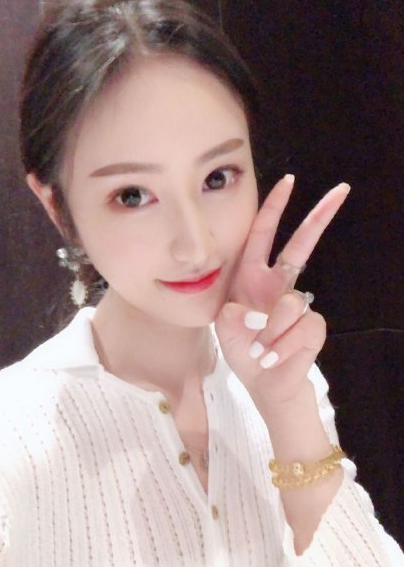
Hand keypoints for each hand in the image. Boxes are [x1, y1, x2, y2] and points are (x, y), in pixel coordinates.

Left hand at [214, 175, 349, 407]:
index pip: (263, 236)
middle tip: (341, 189)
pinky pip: (302, 329)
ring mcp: (299, 304)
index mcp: (252, 277)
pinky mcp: (314, 326)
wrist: (264, 384)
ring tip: (260, 352)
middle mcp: (279, 285)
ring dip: (270, 334)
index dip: (274, 209)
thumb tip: (248, 311)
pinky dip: (283, 347)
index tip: (288, 182)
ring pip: (291, 305)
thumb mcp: (225, 331)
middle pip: (302, 244)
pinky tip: (274, 358)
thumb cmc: (243, 351)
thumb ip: (231, 318)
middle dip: (320, 216)